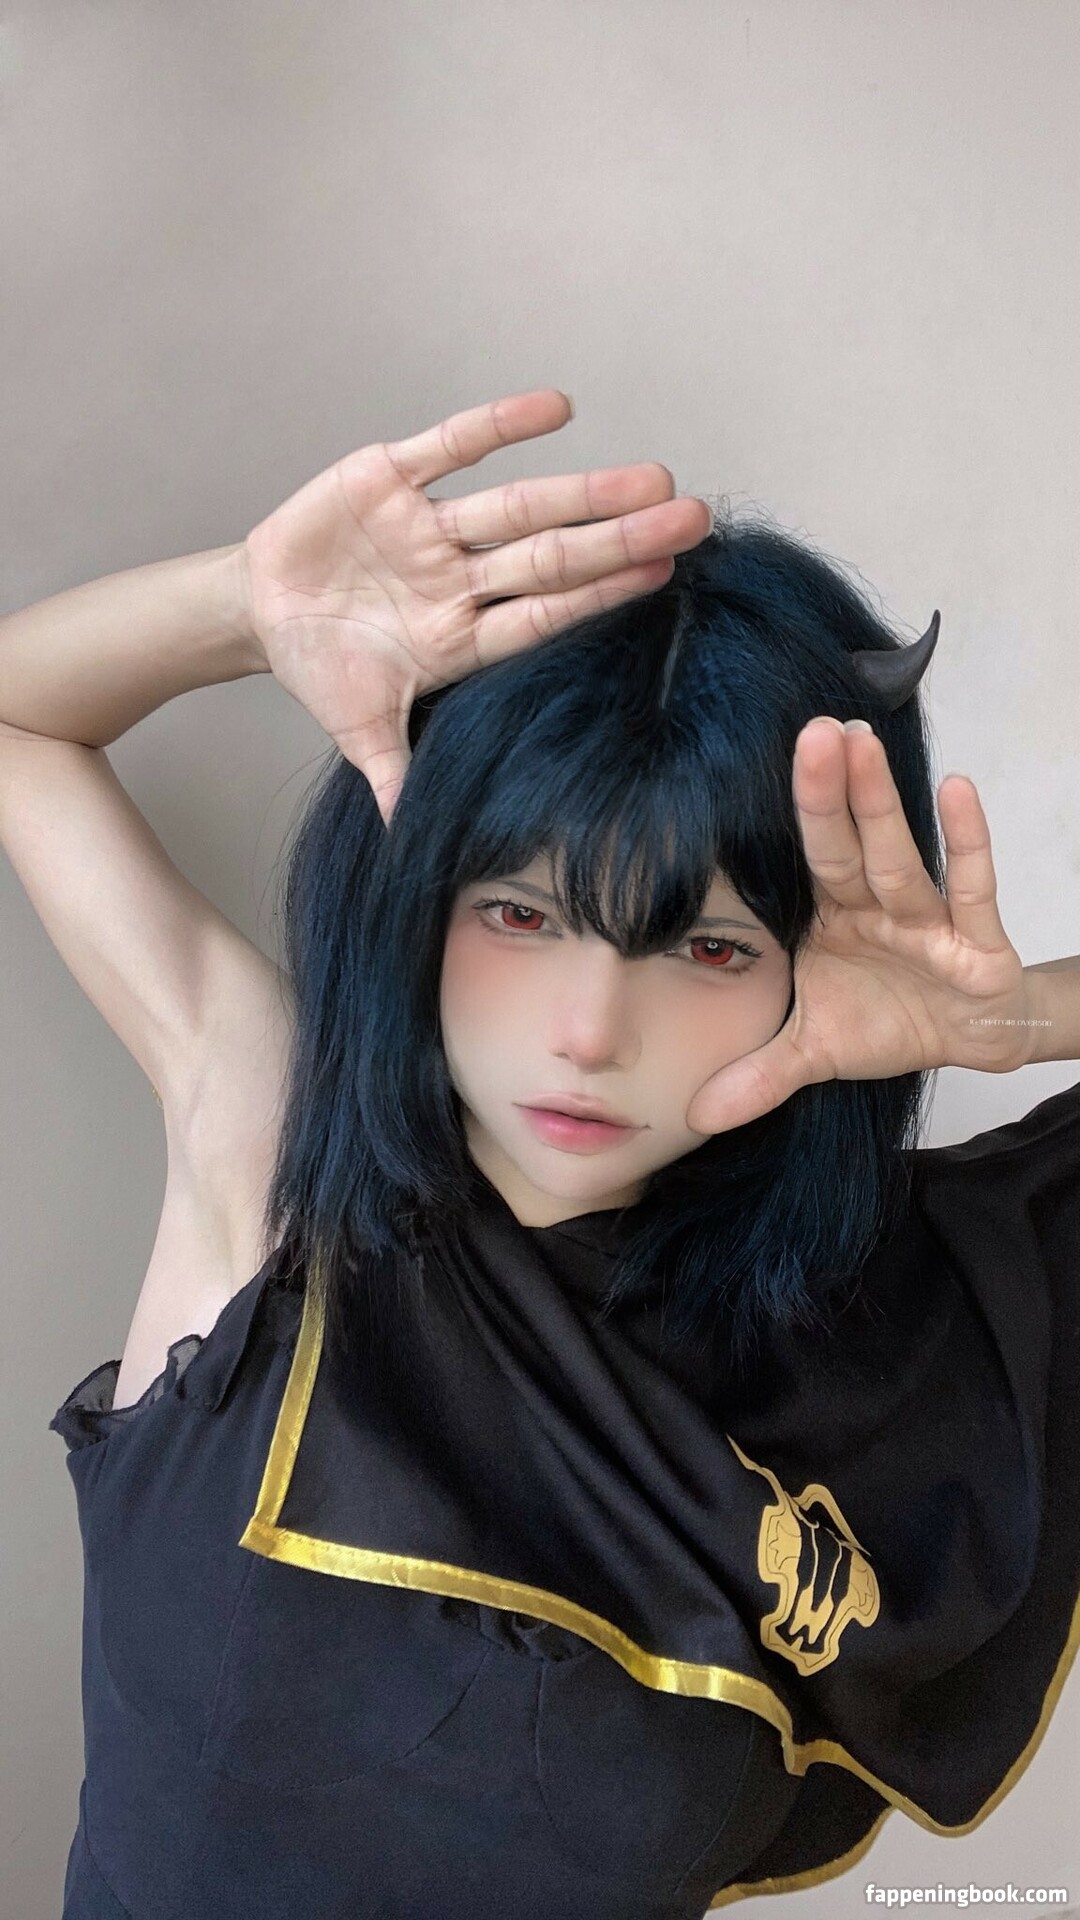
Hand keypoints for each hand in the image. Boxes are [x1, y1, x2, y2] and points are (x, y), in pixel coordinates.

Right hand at [238, 389, 712, 826]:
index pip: (544, 614)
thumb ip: (393, 779)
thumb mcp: (359, 732)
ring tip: (652, 477)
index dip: (601, 596)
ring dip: (583, 490)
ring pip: (518, 504)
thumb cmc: (324, 669)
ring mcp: (431, 528)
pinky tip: (559, 408)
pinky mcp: (390, 477)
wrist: (259, 611)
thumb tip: (413, 844)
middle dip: (619, 539)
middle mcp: (461, 578)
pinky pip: (451, 445)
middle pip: (552, 557)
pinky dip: (500, 425)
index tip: (663, 577)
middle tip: (695, 518)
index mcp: (461, 637)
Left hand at [684, 718, 1030, 1135]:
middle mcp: (874, 906)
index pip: (801, 862)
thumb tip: (695, 1117)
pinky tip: (957, 789)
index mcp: (830, 918)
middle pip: (844, 845)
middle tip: (807, 728)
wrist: (972, 1037)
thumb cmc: (890, 1019)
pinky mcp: (977, 940)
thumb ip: (759, 1077)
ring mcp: (925, 918)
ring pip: (897, 858)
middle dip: (825, 790)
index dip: (783, 820)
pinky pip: (970, 887)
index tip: (747, 763)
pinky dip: (966, 843)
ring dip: (877, 802)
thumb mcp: (816, 1053)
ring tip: (856, 741)